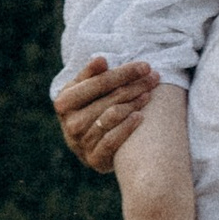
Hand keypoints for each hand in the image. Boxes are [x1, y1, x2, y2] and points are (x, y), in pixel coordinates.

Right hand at [54, 55, 156, 174]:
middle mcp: (70, 123)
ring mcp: (80, 143)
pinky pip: (112, 140)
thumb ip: (92, 74)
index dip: (124, 73)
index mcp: (64, 101)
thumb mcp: (84, 89)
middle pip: (109, 99)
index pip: (98, 82)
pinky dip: (127, 127)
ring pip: (112, 117)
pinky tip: (140, 116)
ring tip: (149, 95)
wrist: (86, 144)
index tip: (145, 66)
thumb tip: (101, 60)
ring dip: (134, 104)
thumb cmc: (89, 107)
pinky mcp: (93, 159)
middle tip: (154, 78)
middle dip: (135, 86)